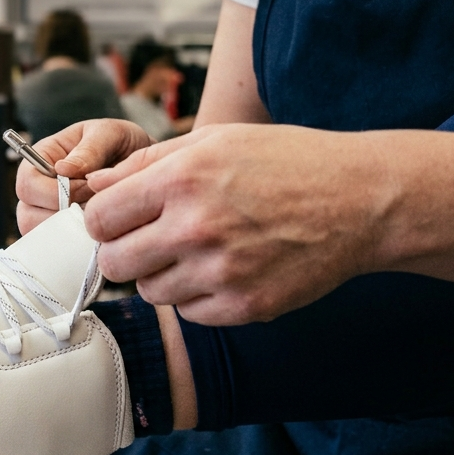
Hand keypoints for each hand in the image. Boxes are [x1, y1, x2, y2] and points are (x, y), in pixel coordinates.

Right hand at [15, 119, 153, 234]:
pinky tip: (101, 235)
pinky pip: (60, 250)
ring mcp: (48, 216)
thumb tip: (61, 169)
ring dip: (71, 232)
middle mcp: (39, 190)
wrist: (149, 169)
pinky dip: (79, 247)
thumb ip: (89, 149)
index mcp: (43, 159)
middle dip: (62, 216)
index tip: (86, 188)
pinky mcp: (64, 236)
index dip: (53, 192)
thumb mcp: (111, 135)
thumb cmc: (125, 146)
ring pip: (41, 237)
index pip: (27, 184)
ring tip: (100, 219)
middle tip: (95, 206)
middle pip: (27, 215)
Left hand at [82, 124, 390, 324]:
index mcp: (181, 179)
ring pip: (150, 292)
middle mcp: (196, 227)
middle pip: (114, 263)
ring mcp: (222, 271)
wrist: (362, 200)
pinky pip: (189, 313)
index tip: (121, 220)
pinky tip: (224, 269)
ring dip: (163, 275)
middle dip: (125, 253)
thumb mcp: (214, 141)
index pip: (99, 219)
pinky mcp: (246, 305)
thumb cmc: (285, 162)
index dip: (105, 221)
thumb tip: (91, 184)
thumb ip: (145, 163)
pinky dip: (198, 296)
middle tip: (151, 241)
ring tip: (198, 251)